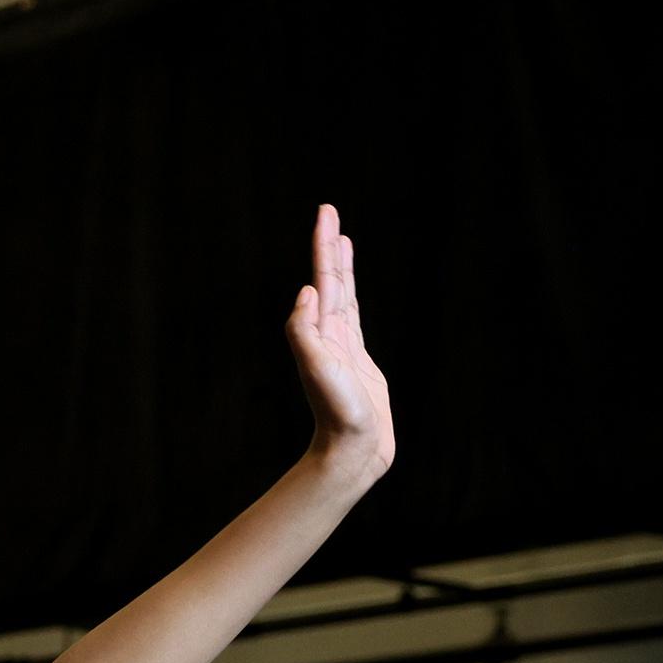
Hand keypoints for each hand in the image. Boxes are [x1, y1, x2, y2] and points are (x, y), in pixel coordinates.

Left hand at [285, 204, 393, 480]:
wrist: (351, 451)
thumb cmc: (336, 413)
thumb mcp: (317, 368)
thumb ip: (304, 331)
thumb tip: (306, 293)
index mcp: (320, 331)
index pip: (322, 279)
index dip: (324, 246)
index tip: (326, 214)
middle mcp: (329, 335)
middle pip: (330, 280)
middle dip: (330, 246)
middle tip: (328, 212)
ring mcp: (343, 347)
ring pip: (342, 296)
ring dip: (340, 267)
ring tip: (341, 240)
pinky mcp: (358, 362)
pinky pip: (354, 318)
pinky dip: (351, 298)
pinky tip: (347, 290)